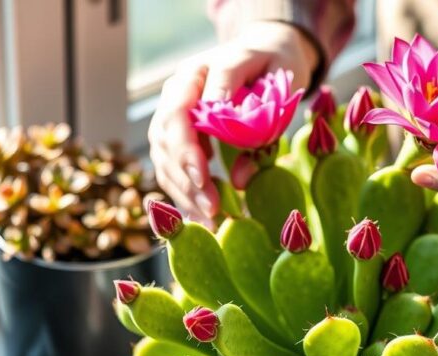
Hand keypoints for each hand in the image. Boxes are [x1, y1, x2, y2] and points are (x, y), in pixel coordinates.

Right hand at [148, 21, 318, 223]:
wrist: (267, 55)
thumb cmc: (272, 60)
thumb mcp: (270, 67)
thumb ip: (251, 108)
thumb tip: (231, 149)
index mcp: (193, 76)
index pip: (177, 115)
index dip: (186, 150)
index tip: (205, 178)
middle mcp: (175, 98)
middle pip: (166, 144)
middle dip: (187, 181)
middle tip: (213, 209)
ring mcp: (174, 120)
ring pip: (165, 162)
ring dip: (184, 194)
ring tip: (210, 219)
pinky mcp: (181, 140)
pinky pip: (174, 171)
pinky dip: (186, 195)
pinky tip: (203, 216)